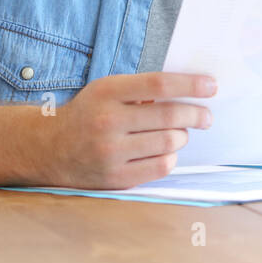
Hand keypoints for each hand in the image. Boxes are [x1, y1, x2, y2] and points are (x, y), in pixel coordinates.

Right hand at [41, 72, 214, 188]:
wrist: (49, 148)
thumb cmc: (89, 113)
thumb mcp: (107, 90)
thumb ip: (141, 89)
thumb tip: (189, 90)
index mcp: (107, 92)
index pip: (159, 85)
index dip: (191, 85)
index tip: (212, 86)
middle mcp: (108, 122)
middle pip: (170, 116)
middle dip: (197, 115)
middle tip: (206, 117)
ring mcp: (111, 153)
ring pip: (170, 142)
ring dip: (182, 136)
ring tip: (179, 133)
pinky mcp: (115, 178)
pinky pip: (160, 166)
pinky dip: (171, 157)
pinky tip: (166, 151)